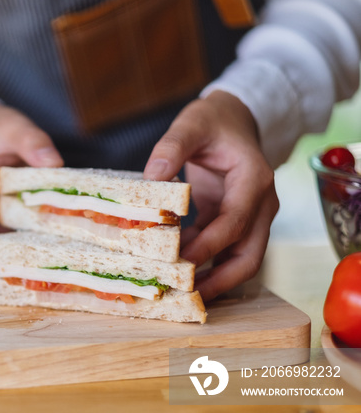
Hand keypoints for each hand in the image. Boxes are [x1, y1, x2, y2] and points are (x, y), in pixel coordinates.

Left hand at [143, 90, 278, 300]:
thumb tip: (152, 177)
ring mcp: (251, 215)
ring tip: (179, 293)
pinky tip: (176, 270)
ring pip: (240, 259)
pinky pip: (224, 250)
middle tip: (185, 295)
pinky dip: (204, 262)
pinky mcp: (235, 220)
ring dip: (213, 279)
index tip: (182, 264)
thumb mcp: (192, 123)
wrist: (234, 117)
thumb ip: (171, 146)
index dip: (209, 247)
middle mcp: (261, 203)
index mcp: (254, 180)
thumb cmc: (214, 120)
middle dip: (220, 281)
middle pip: (249, 255)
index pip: (235, 222)